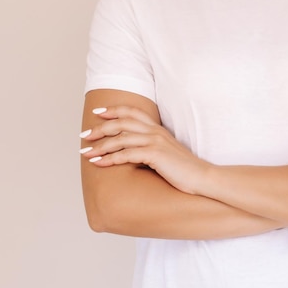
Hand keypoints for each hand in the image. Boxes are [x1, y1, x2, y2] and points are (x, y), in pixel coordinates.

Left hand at [80, 106, 209, 194]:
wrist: (202, 178)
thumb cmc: (184, 170)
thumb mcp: (166, 154)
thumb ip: (151, 148)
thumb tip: (132, 152)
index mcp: (157, 129)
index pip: (132, 112)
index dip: (114, 110)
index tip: (97, 112)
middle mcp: (155, 131)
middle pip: (122, 122)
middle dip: (100, 128)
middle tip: (85, 135)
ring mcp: (155, 142)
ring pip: (120, 138)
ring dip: (100, 145)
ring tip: (86, 153)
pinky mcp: (155, 154)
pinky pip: (127, 154)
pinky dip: (110, 158)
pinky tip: (99, 163)